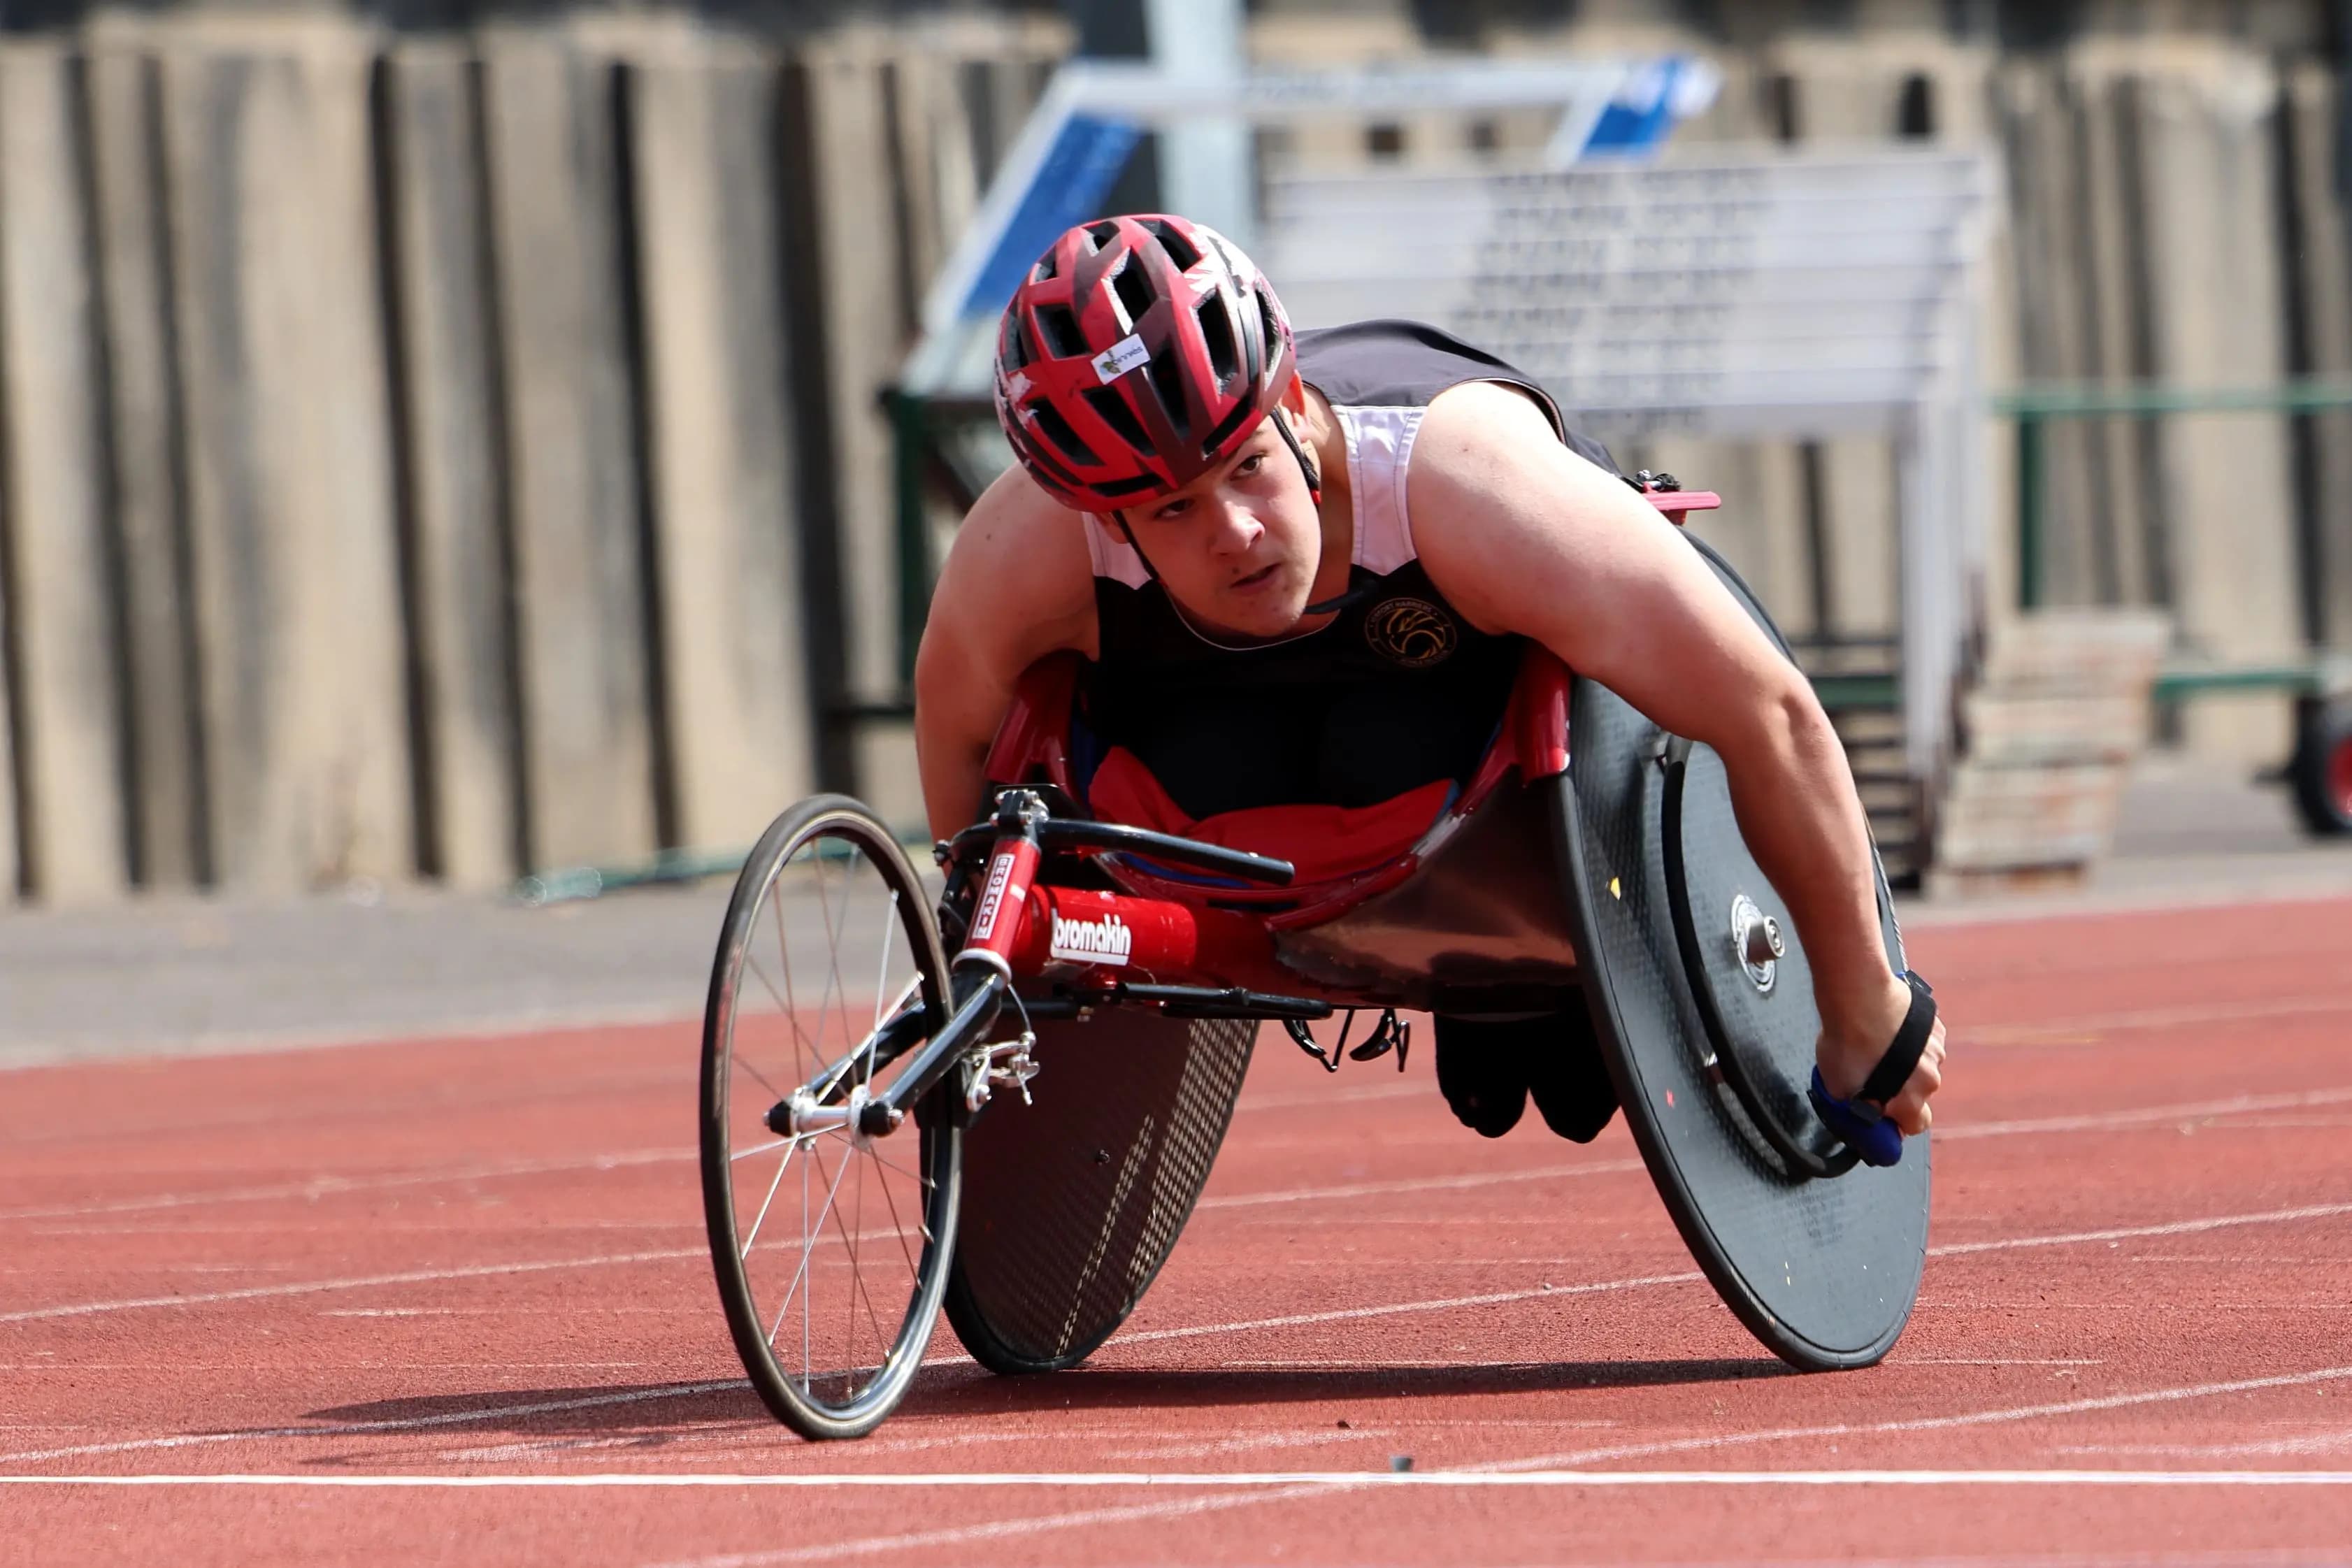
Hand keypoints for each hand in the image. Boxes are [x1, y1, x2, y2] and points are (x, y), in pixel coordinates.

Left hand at [1817, 974, 1946, 1136]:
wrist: (1858, 998)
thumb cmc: (1848, 1043)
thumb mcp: (1838, 1090)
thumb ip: (1856, 1109)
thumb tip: (1860, 1116)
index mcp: (1910, 1102)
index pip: (1915, 1126)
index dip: (1896, 1121)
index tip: (1880, 1110)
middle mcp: (1930, 1080)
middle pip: (1918, 1094)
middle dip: (1899, 1089)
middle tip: (1873, 1074)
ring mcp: (1936, 1051)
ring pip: (1922, 1066)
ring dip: (1906, 1062)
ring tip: (1878, 1046)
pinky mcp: (1935, 1027)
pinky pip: (1925, 1041)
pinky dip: (1911, 1040)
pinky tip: (1890, 1030)